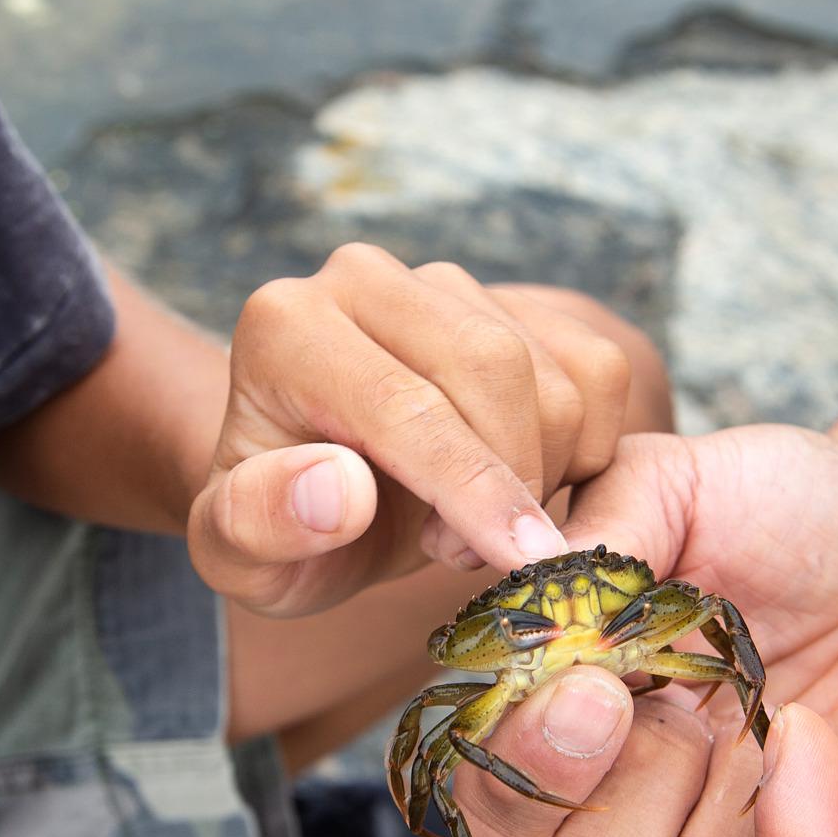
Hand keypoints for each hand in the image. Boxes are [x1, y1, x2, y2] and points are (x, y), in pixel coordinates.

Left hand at [190, 245, 645, 614]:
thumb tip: (337, 488)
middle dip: (510, 479)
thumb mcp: (242, 555)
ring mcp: (441, 281)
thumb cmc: (282, 531)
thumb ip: (262, 523)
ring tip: (473, 528)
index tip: (524, 559)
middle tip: (468, 557)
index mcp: (284, 326)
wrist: (323, 495)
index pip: (401, 403)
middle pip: (491, 366)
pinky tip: (524, 486)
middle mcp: (360, 277)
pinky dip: (587, 446)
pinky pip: (595, 367)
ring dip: (545, 471)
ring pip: (551, 372)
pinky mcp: (510, 298)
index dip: (471, 487)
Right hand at [440, 424, 837, 836]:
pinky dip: (831, 830)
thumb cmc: (787, 504)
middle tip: (672, 716)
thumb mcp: (677, 484)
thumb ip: (590, 536)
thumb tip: (489, 569)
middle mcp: (642, 805)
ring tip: (779, 720)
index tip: (594, 689)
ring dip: (730, 820)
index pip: (494, 795)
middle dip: (614, 813)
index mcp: (575, 721)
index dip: (525, 765)